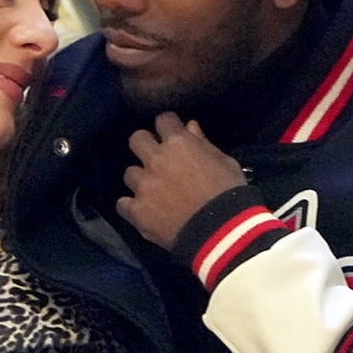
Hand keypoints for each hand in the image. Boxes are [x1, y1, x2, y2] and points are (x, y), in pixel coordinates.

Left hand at [117, 112, 247, 249]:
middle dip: (145, 145)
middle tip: (156, 158)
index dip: (168, 126)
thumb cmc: (230, 194)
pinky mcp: (137, 211)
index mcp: (178, 143)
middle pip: (136, 139)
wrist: (223, 233)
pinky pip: (122, 204)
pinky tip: (143, 211)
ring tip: (153, 191)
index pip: (163, 119)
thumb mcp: (225, 163)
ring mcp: (144, 186)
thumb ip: (203, 143)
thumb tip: (189, 125)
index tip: (172, 134)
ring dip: (141, 179)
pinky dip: (131, 206)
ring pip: (129, 173)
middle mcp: (156, 160)